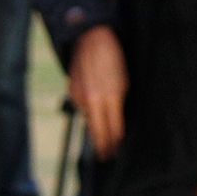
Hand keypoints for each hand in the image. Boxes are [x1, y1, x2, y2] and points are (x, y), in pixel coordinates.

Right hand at [69, 26, 128, 159]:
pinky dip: (89, 111)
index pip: (113, 129)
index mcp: (110, 97)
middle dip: (103, 145)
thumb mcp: (124, 83)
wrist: (91, 39)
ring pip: (89, 119)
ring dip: (96, 126)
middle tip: (107, 157)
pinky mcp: (72, 91)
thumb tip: (119, 123)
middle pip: (97, 131)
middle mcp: (92, 100)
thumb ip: (119, 105)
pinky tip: (95, 109)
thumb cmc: (114, 59)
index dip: (116, 143)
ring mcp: (80, 96)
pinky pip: (82, 108)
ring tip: (103, 135)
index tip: (118, 153)